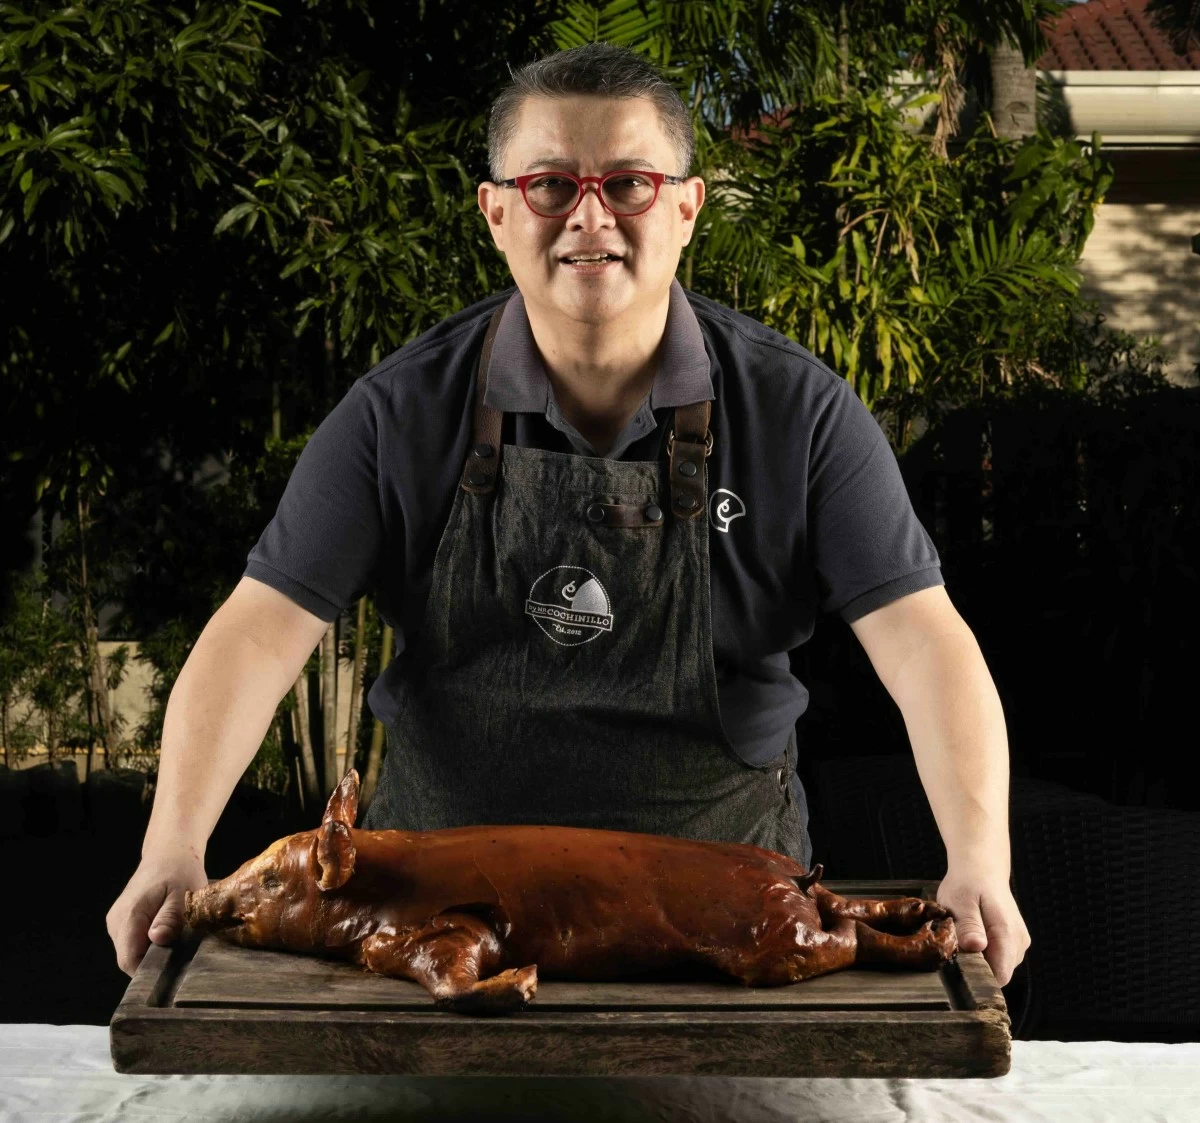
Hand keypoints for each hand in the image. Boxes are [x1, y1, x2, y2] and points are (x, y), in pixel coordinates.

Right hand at [106, 845, 208, 976]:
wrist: (169, 853)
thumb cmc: (180, 871)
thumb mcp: (183, 894)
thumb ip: (170, 918)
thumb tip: (157, 939)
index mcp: (128, 916)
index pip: (129, 961)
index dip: (150, 972)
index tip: (173, 971)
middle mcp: (116, 922)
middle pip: (130, 959)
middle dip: (154, 963)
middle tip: (181, 957)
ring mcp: (117, 922)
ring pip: (132, 952)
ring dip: (153, 953)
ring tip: (177, 942)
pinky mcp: (122, 922)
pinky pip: (133, 942)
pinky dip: (150, 944)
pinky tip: (168, 934)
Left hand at [936, 866, 1030, 986]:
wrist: (981, 869)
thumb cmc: (968, 883)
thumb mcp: (961, 901)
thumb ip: (969, 925)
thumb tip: (976, 947)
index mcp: (1008, 935)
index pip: (999, 977)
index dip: (977, 976)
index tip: (958, 963)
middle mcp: (1019, 943)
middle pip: (996, 974)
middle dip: (975, 966)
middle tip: (957, 942)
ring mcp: (1018, 944)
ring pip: (996, 967)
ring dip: (978, 958)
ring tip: (964, 934)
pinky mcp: (1013, 942)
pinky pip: (997, 958)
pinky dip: (983, 951)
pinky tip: (972, 933)